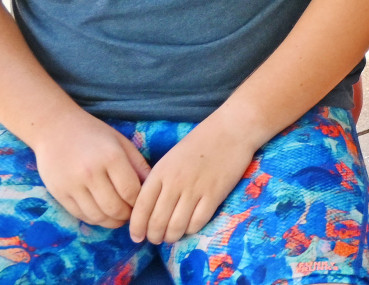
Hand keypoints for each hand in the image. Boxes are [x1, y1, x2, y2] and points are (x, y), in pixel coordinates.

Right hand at [29, 111, 152, 229]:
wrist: (55, 128)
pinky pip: (81, 215)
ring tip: (118, 217)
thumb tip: (153, 186)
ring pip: (98, 216)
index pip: (131, 192)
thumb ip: (138, 164)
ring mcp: (73, 185)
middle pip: (115, 208)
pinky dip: (95, 219)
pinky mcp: (59, 193)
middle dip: (127, 215)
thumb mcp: (120, 142)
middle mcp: (91, 173)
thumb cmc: (93, 133)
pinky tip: (102, 214)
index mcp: (111, 157)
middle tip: (132, 214)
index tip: (142, 203)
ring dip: (112, 221)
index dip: (139, 203)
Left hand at [129, 113, 264, 242]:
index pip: (141, 207)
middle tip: (156, 239)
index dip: (136, 227)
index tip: (137, 237)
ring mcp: (195, 189)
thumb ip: (160, 181)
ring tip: (172, 236)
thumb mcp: (172, 158)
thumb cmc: (200, 142)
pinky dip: (191, 230)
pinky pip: (197, 222)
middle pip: (157, 222)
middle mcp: (174, 183)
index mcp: (160, 172)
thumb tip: (148, 209)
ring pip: (176, 226)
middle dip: (154, 236)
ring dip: (171, 237)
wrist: (231, 129)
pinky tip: (190, 226)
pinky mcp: (214, 195)